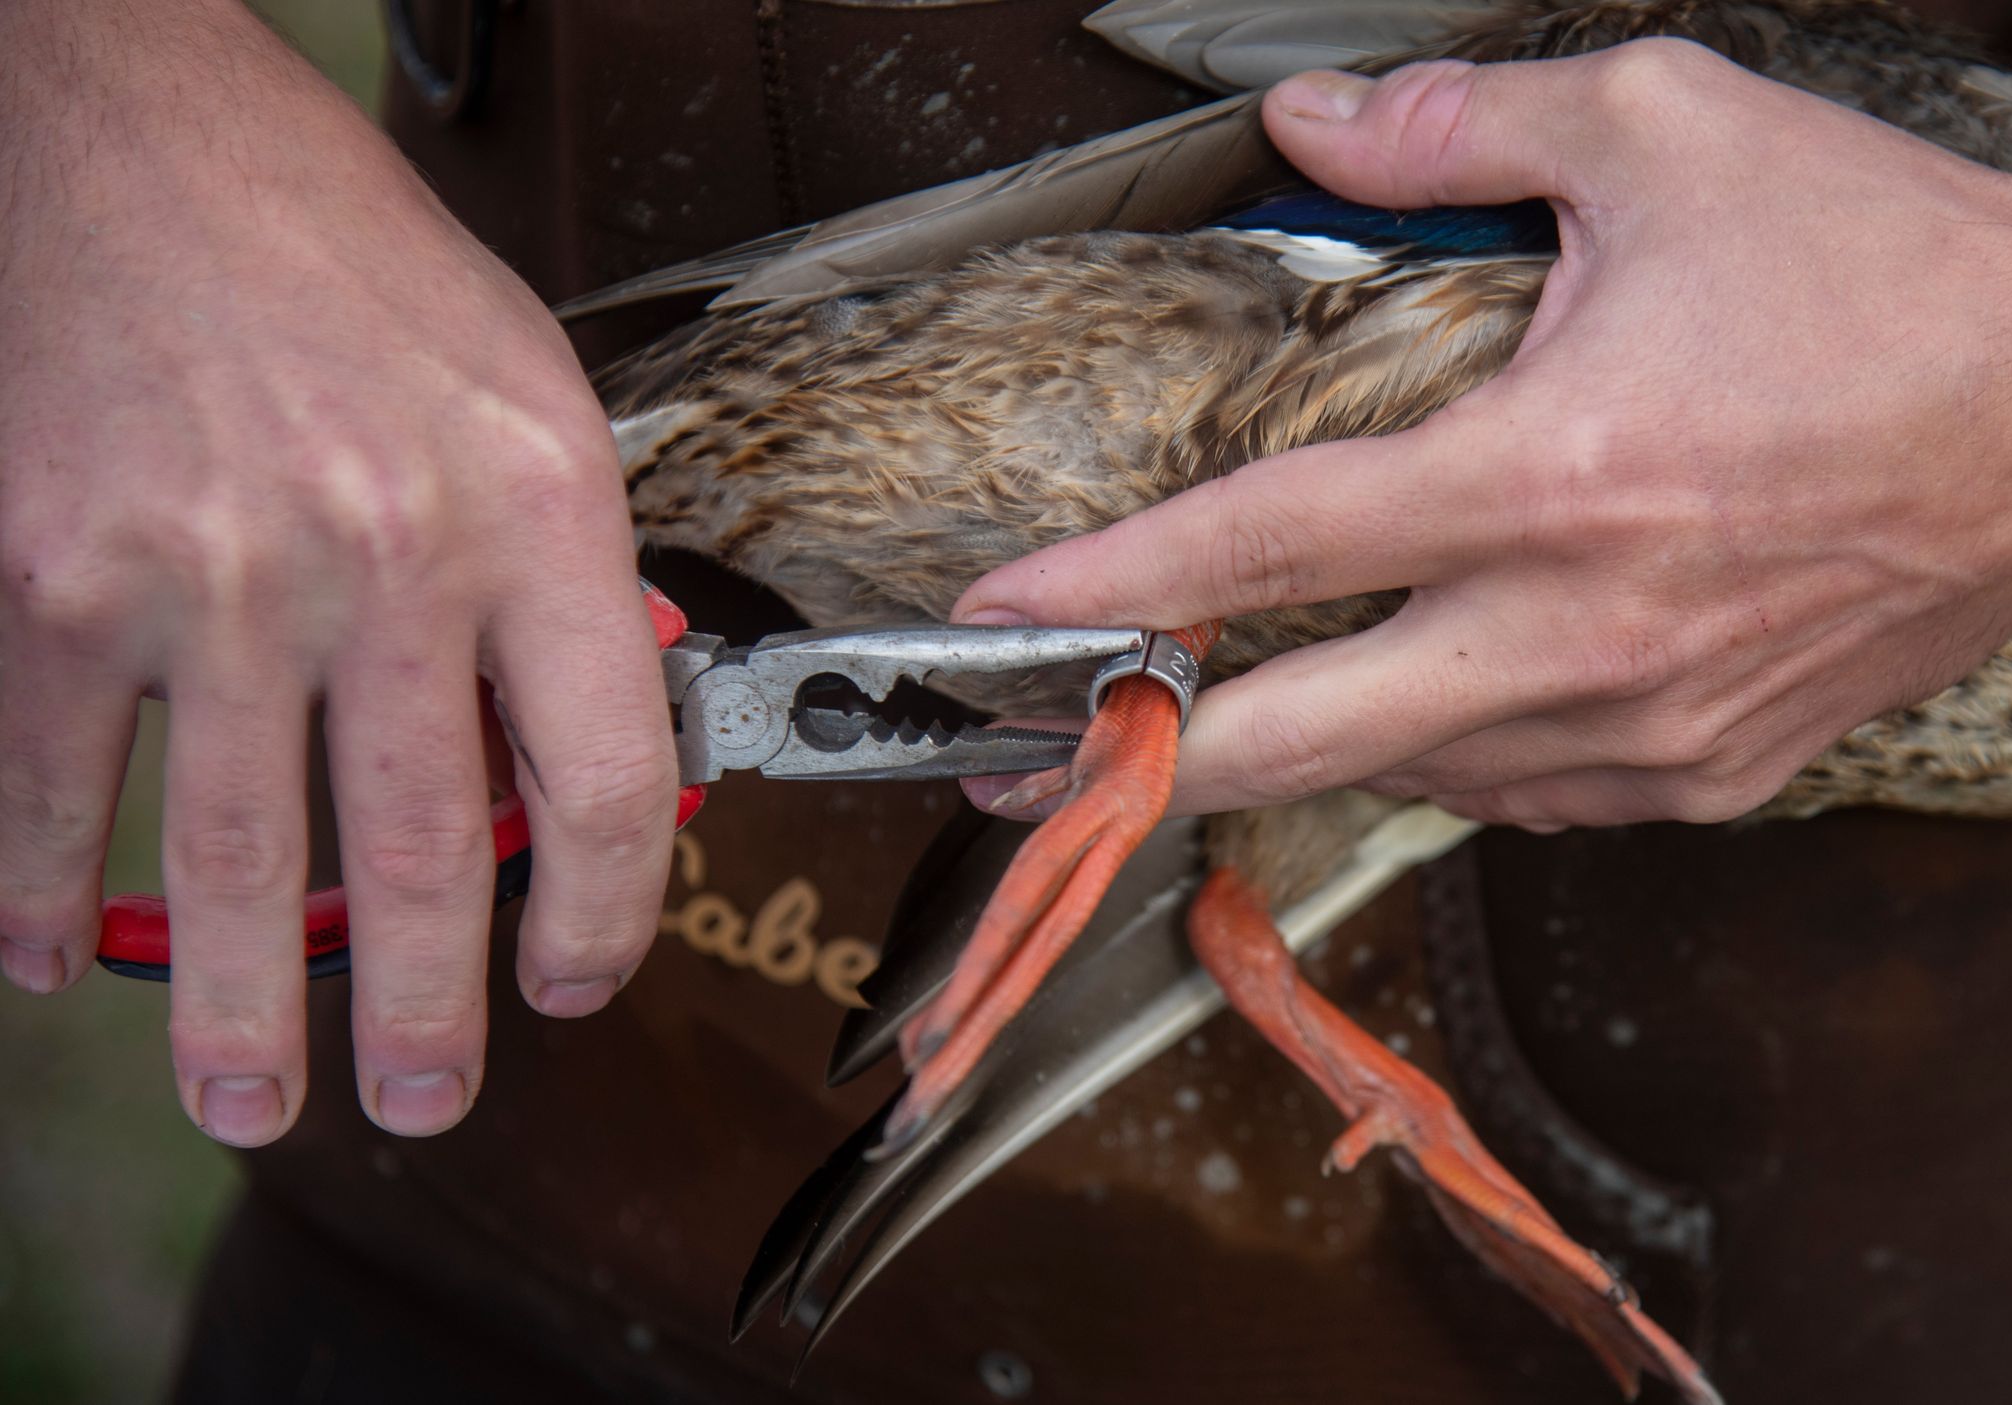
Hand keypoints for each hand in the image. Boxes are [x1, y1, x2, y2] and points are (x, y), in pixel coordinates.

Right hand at [0, 1, 678, 1143]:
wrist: (145, 139)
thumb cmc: (357, 268)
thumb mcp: (534, 405)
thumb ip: (565, 585)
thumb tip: (573, 762)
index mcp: (538, 515)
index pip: (609, 781)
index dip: (607, 916)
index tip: (583, 982)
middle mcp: (384, 558)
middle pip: (416, 863)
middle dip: (421, 1022)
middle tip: (423, 1107)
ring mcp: (206, 578)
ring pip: (230, 864)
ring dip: (240, 1015)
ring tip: (259, 1106)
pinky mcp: (51, 579)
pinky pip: (45, 785)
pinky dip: (36, 894)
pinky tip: (47, 959)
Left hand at [953, 42, 2011, 828]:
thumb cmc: (1891, 266)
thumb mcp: (1667, 128)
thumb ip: (1458, 127)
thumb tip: (1305, 131)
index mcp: (1548, 476)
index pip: (1265, 549)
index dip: (1106, 585)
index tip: (992, 623)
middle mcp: (1586, 637)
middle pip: (1299, 743)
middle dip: (1155, 752)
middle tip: (1059, 747)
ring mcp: (1654, 732)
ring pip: (1411, 781)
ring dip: (1317, 738)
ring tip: (1262, 682)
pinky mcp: (1714, 778)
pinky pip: (1527, 797)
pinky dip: (1456, 751)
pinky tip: (1452, 681)